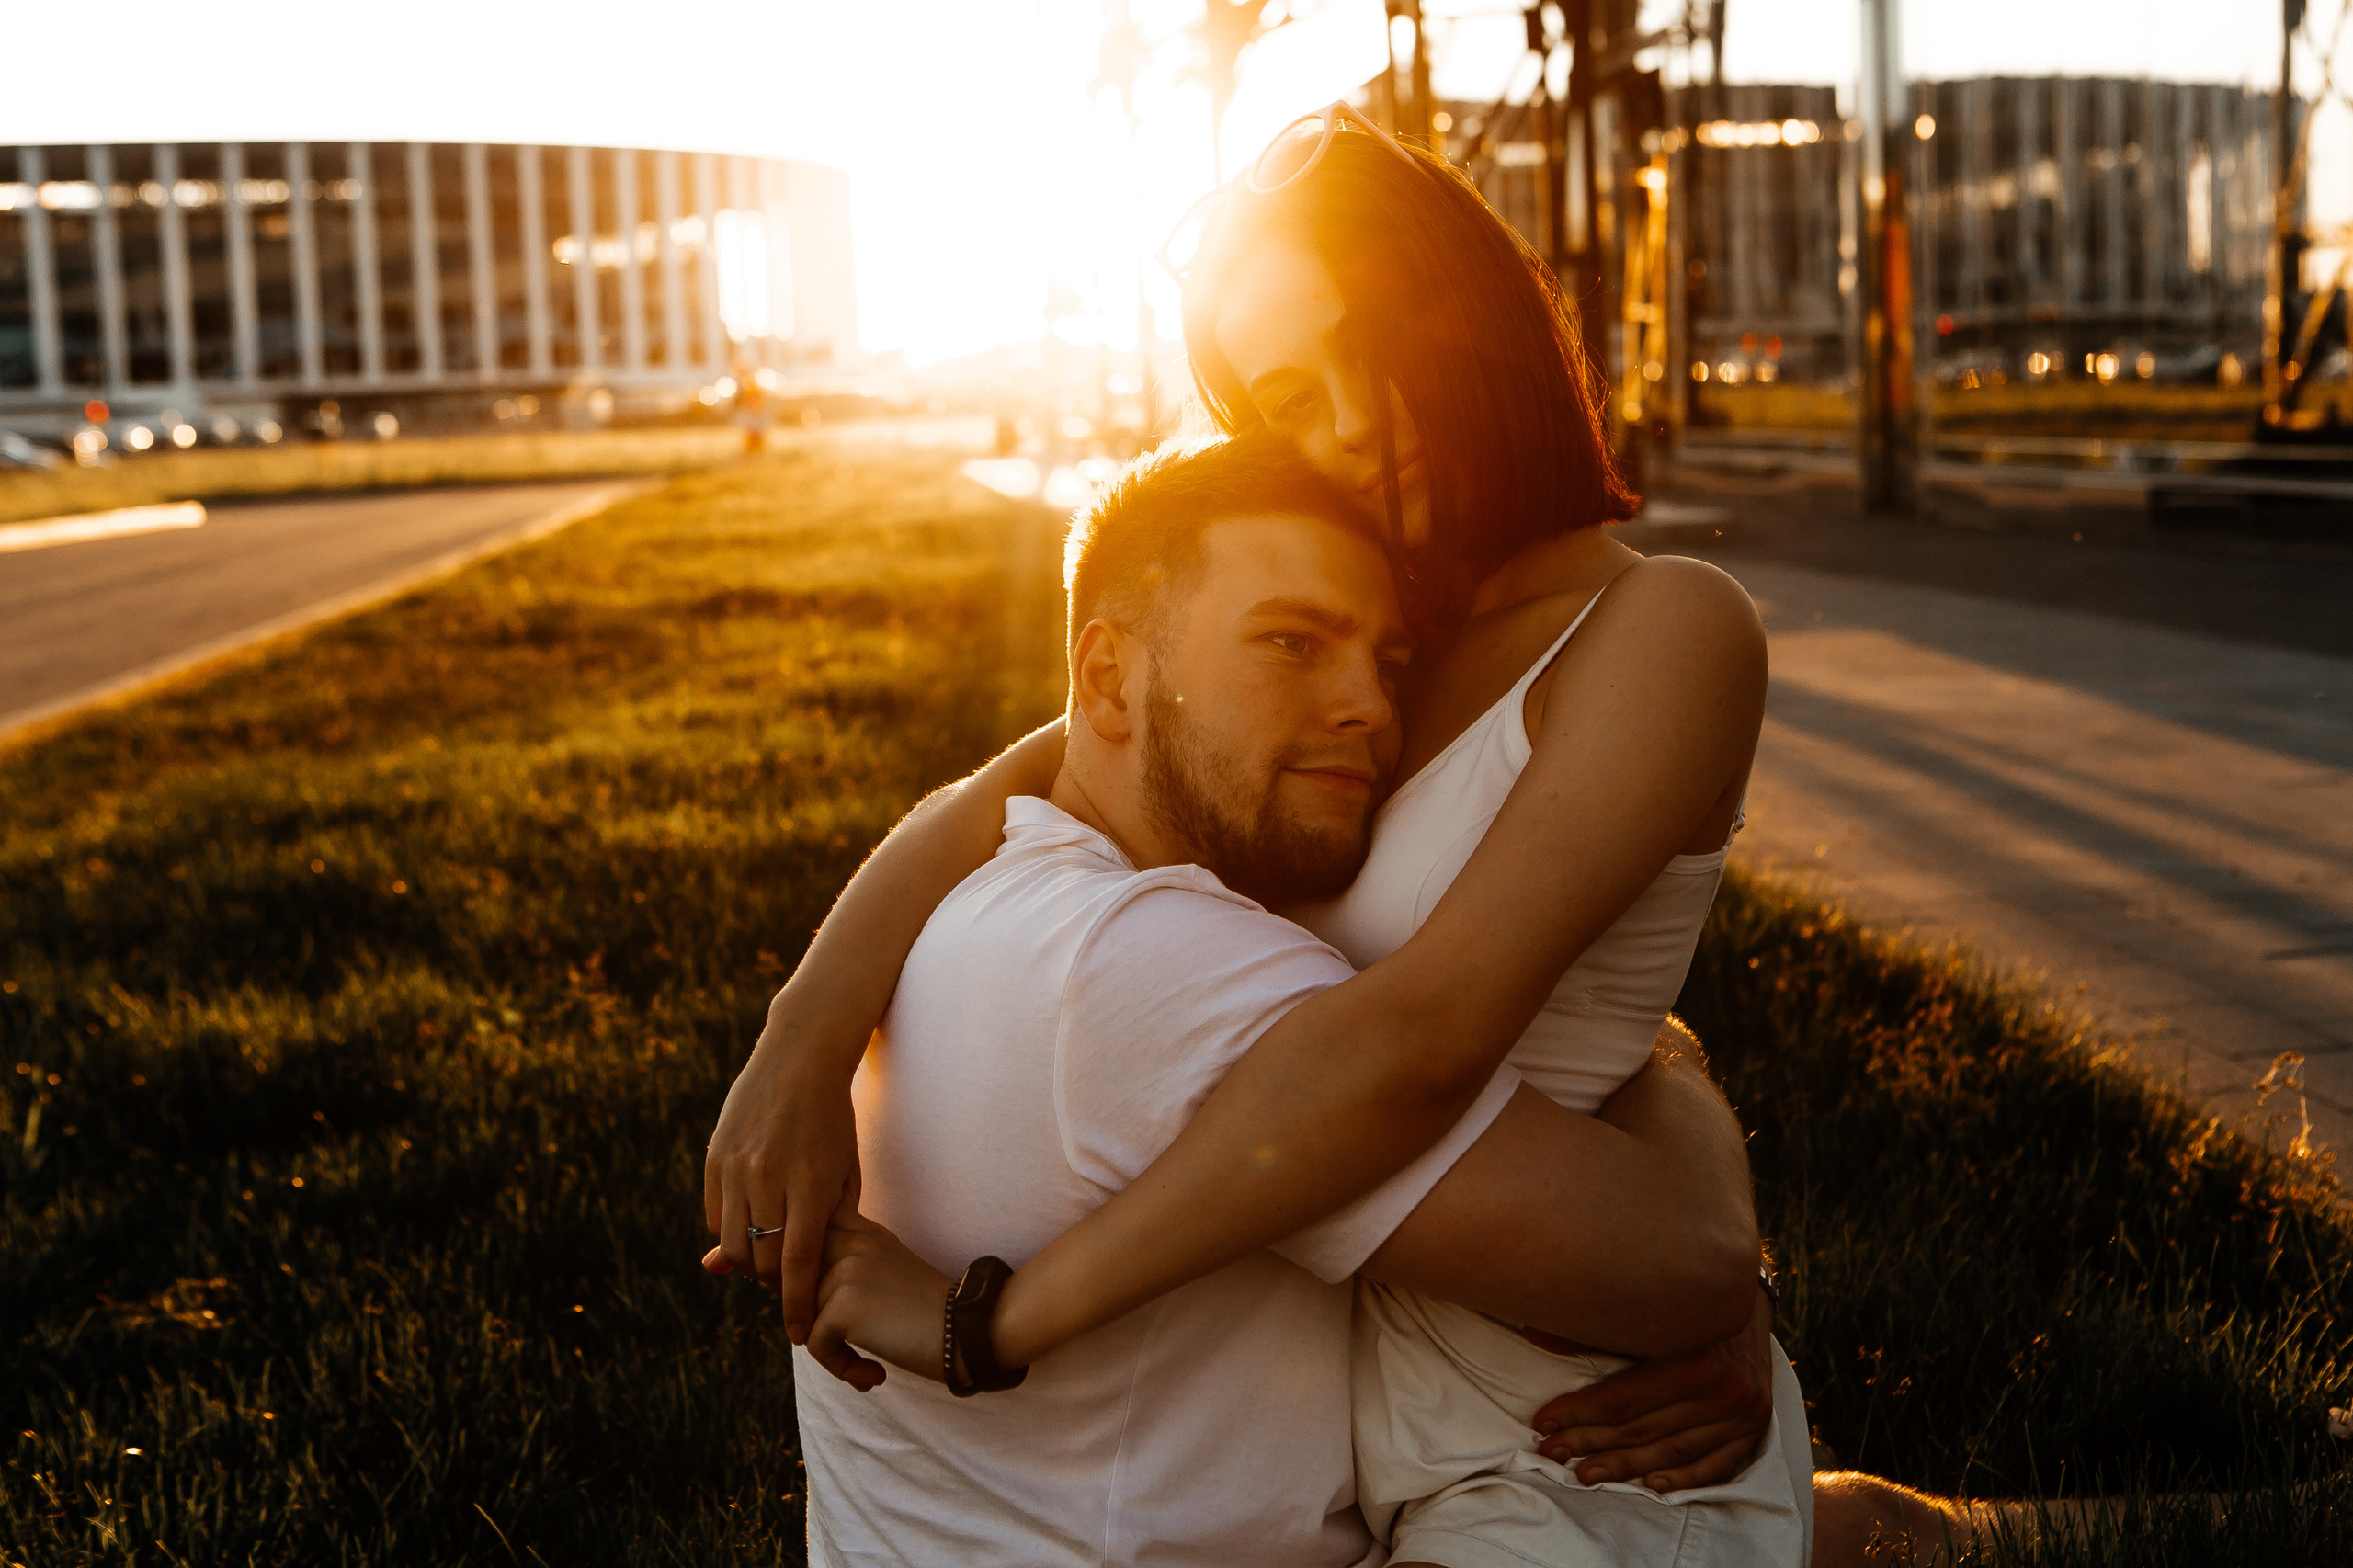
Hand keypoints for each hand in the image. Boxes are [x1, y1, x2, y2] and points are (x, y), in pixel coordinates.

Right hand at [702, 1027, 863, 1342]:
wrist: (799, 1060)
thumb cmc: (833, 1119)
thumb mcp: (844, 1170)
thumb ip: (831, 1221)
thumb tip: (812, 1273)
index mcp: (811, 1187)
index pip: (798, 1266)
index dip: (795, 1306)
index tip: (797, 1333)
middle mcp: (769, 1180)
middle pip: (762, 1261)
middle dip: (774, 1285)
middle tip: (786, 1286)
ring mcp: (737, 1169)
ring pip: (734, 1244)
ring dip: (749, 1263)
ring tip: (767, 1258)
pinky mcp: (714, 1158)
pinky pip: (715, 1215)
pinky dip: (729, 1233)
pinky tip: (748, 1229)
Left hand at [804, 1208, 954, 1390]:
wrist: (968, 1331)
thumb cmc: (931, 1313)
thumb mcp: (889, 1269)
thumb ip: (850, 1264)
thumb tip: (798, 1290)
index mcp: (864, 1230)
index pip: (810, 1236)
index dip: (806, 1273)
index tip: (828, 1304)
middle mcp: (852, 1241)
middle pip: (795, 1279)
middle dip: (808, 1314)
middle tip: (840, 1339)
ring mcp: (847, 1270)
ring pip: (804, 1318)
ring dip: (832, 1350)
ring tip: (866, 1364)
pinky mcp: (843, 1305)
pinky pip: (816, 1345)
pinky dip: (842, 1368)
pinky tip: (875, 1374)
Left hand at [1531, 1281, 1775, 1490]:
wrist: (1747, 1293)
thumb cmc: (1684, 1296)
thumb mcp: (1643, 1305)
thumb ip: (1592, 1327)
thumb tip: (1533, 1332)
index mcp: (1693, 1354)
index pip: (1623, 1399)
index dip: (1577, 1413)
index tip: (1543, 1421)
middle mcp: (1724, 1388)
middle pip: (1643, 1428)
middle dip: (1591, 1443)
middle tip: (1551, 1453)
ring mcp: (1745, 1412)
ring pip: (1673, 1451)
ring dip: (1627, 1468)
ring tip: (1585, 1474)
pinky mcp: (1757, 1427)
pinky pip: (1717, 1465)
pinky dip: (1684, 1479)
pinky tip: (1651, 1486)